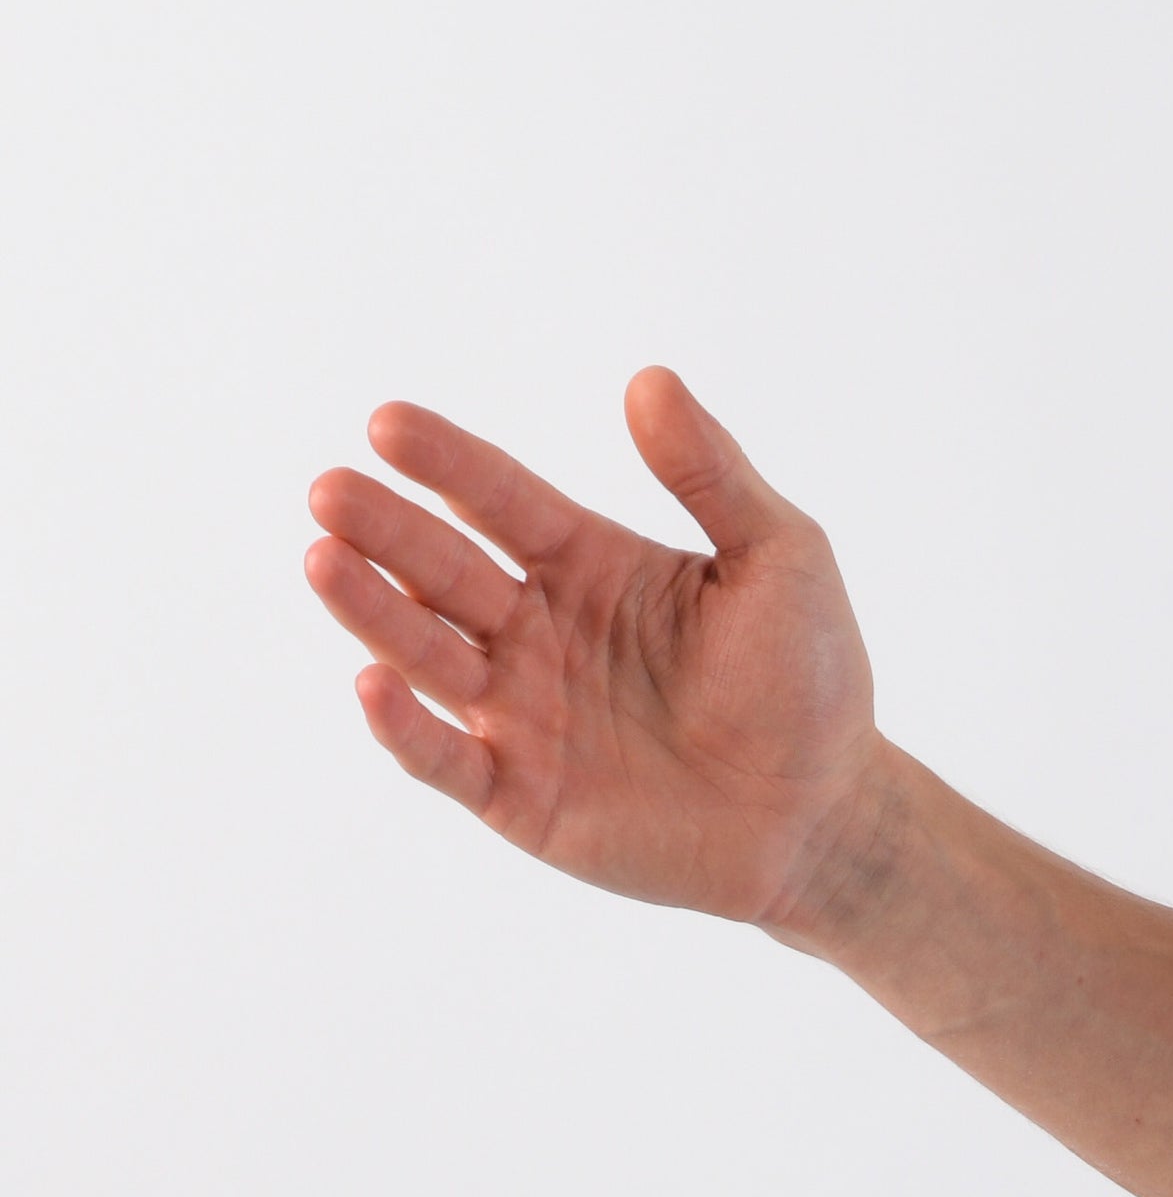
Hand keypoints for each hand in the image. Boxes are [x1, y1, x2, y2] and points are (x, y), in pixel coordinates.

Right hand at [305, 371, 879, 927]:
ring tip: (322, 560)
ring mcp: (524, 714)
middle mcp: (538, 631)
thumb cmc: (810, 680)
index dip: (445, 464)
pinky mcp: (524, 797)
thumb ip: (713, 475)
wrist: (827, 814)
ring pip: (426, 655)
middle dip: (384, 530)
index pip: (497, 499)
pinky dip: (404, 730)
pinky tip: (372, 685)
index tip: (388, 424)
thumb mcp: (780, 558)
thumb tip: (649, 381)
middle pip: (443, 569)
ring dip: (372, 611)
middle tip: (330, 491)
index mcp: (586, 563)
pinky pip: (448, 761)